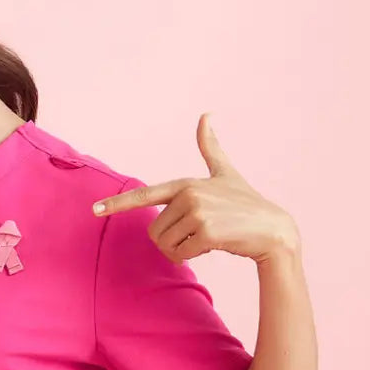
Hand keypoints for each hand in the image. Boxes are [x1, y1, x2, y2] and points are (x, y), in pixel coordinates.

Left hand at [91, 113, 300, 264]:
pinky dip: (193, 256)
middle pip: (155, 231)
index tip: (94, 210)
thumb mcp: (225, 172)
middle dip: (172, 240)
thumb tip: (206, 114)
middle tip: (199, 233)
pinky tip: (215, 245)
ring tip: (207, 237)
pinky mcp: (207, 232)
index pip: (145, 194)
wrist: (274, 231)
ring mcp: (198, 213)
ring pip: (165, 245)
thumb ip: (210, 147)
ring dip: (182, 250)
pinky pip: (181, 254)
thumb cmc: (246, 204)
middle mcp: (189, 195)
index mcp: (186, 184)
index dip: (118, 203)